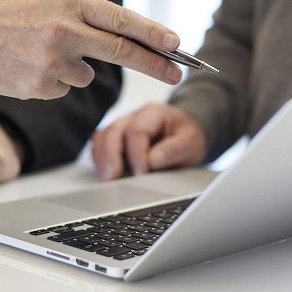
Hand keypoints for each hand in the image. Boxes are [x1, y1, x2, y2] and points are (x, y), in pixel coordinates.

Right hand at [0, 0, 183, 99]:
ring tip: (40, 52)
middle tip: (178, 73)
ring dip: (75, 68)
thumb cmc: (9, 11)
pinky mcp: (39, 86)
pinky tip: (28, 65)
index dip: (154, 34)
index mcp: (69, 2)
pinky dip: (53, 81)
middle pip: (122, 52)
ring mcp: (51, 61)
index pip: (122, 20)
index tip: (177, 45)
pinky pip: (63, 88)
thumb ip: (84, 13)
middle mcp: (64, 31)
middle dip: (155, 64)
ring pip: (86, 75)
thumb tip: (125, 35)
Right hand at [91, 103, 207, 180]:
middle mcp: (133, 117)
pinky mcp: (117, 140)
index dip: (136, 153)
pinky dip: (100, 160)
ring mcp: (122, 128)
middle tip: (111, 177)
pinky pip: (100, 146)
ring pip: (102, 138)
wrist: (186, 133)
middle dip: (110, 156)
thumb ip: (175, 149)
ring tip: (106, 178)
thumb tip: (153, 160)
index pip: (136, 130)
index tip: (141, 173)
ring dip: (102, 159)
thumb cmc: (187, 135)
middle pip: (113, 131)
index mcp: (153, 113)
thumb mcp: (191, 141)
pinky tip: (106, 174)